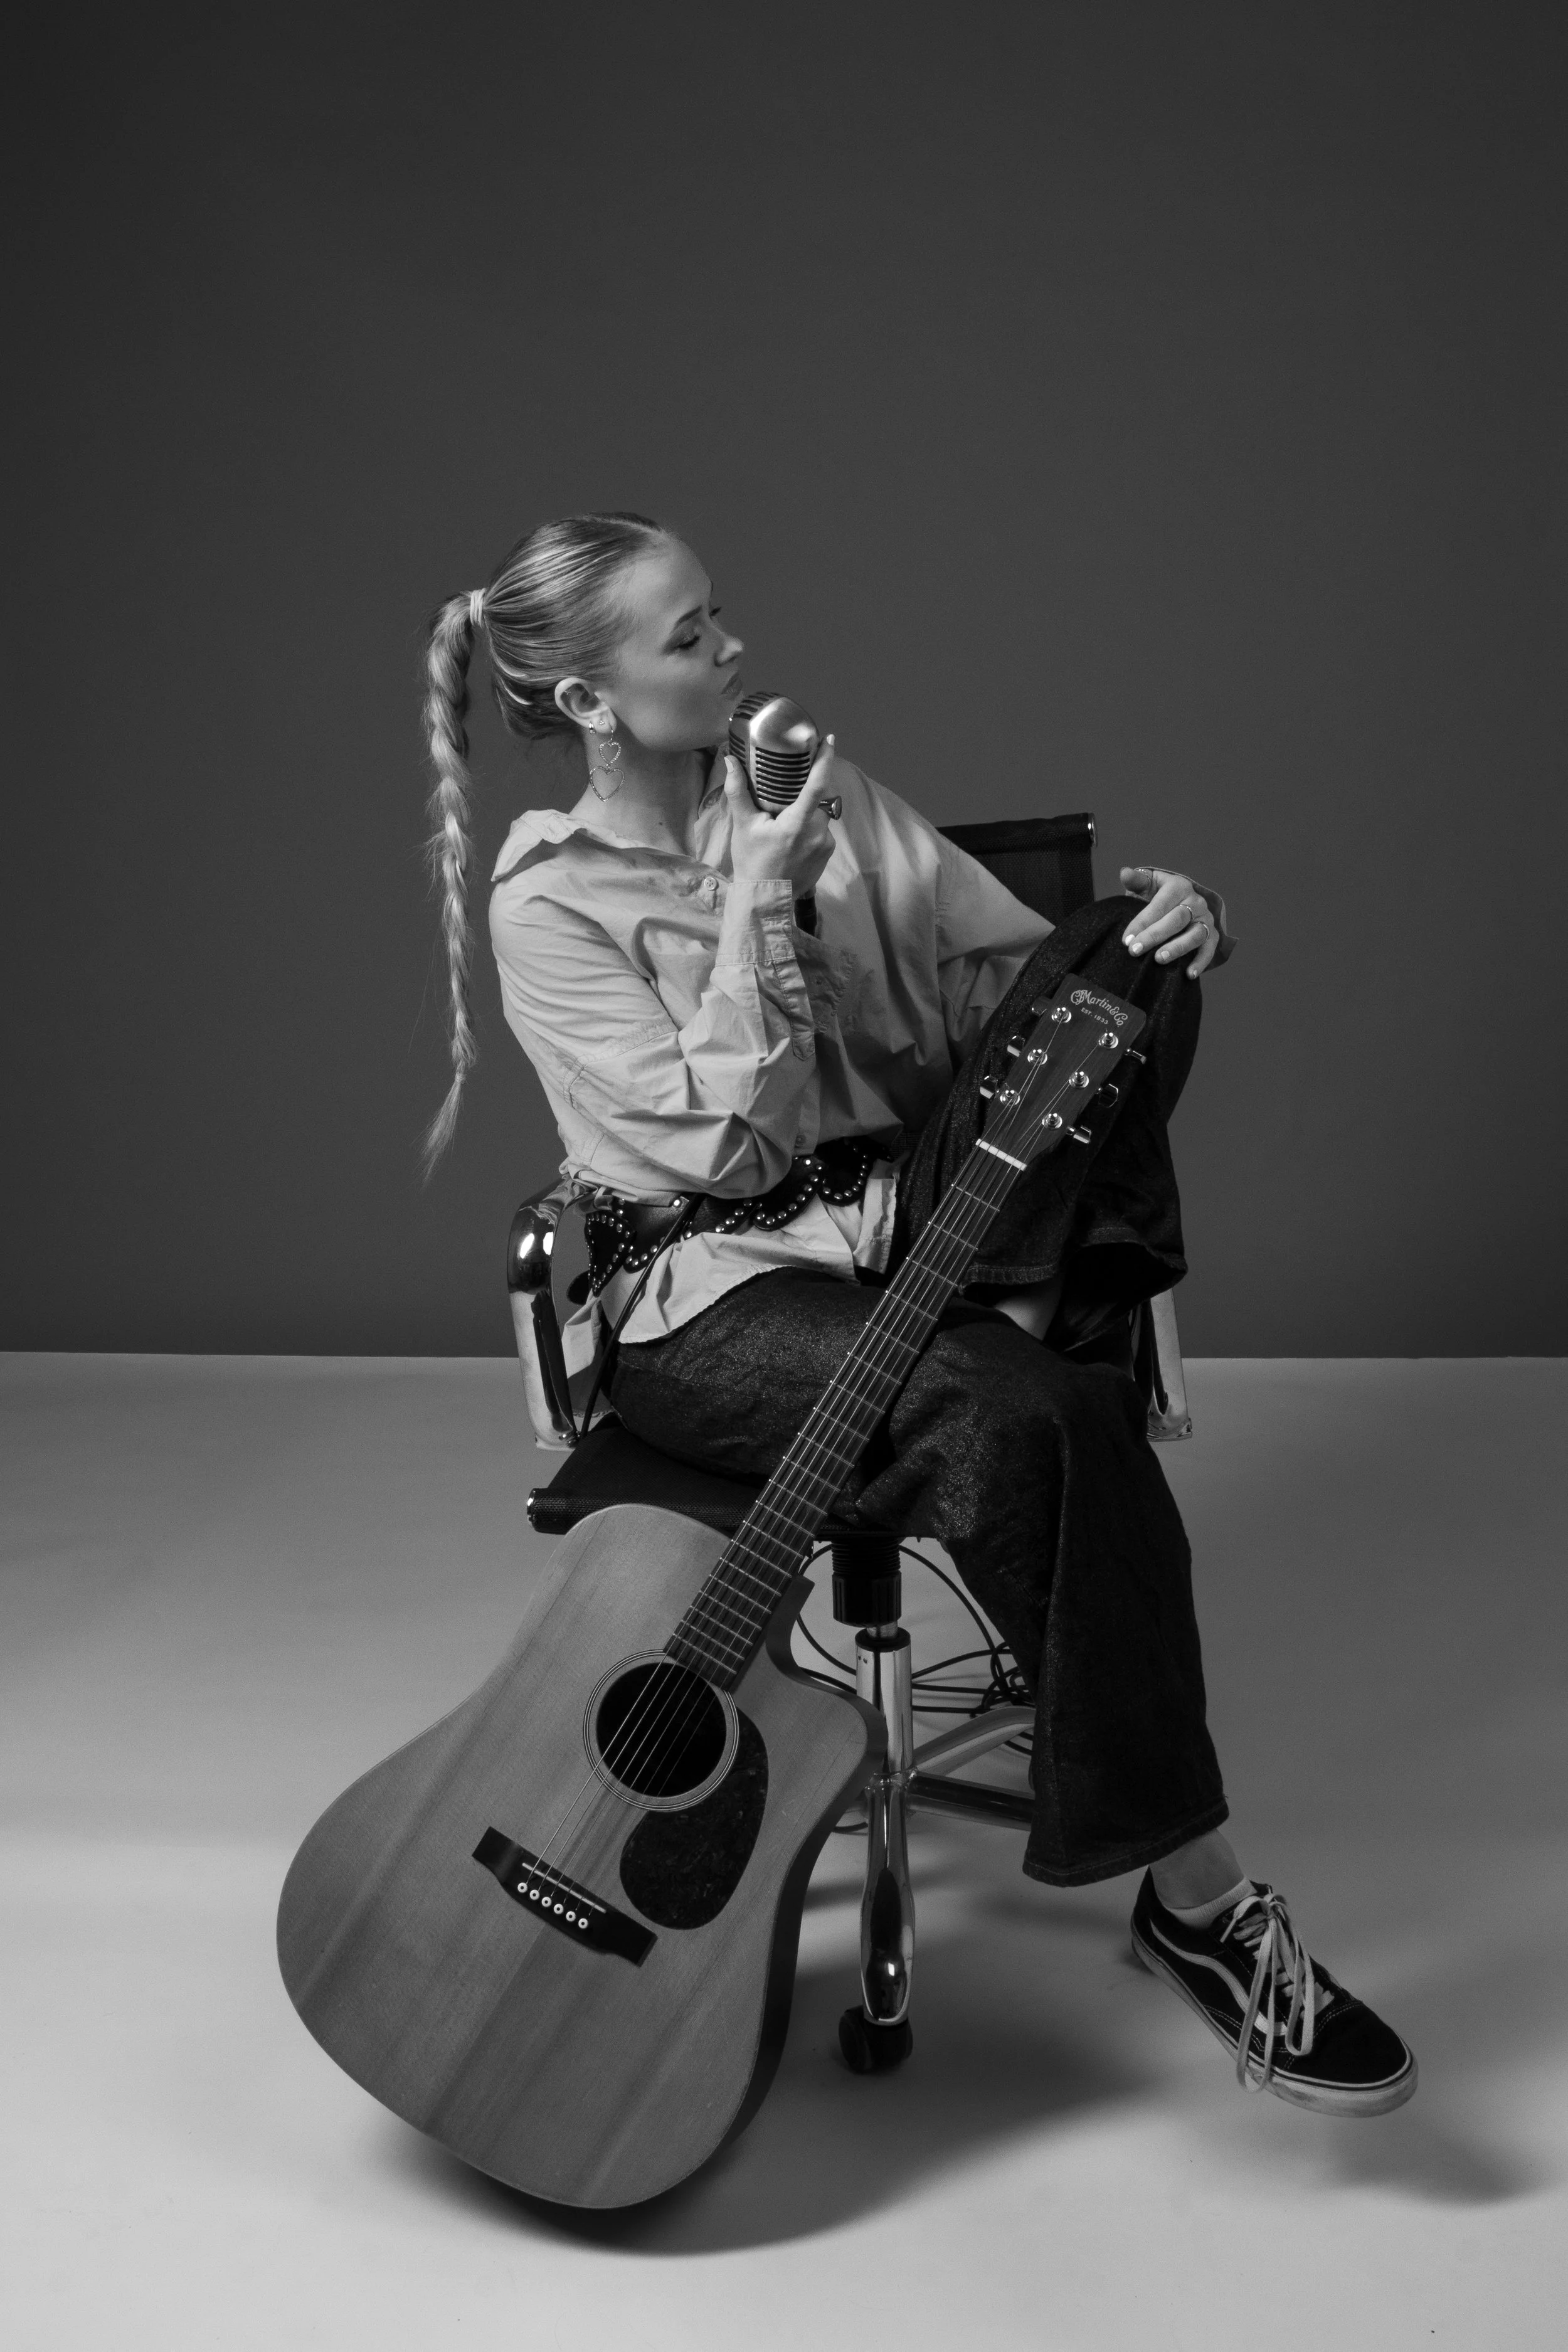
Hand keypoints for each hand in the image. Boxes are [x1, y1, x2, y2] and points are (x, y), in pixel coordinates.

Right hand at [725, 733, 840, 895]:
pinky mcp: (827, 854)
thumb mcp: (743, 826)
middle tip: (784, 798)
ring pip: (819, 815)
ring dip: (805, 813)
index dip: (824, 759)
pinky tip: (790, 841)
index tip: (829, 740)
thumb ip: (739, 791)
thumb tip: (730, 761)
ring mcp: (826, 845)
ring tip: (782, 824)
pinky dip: (808, 829)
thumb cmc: (752, 863)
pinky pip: (821, 832)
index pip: (817, 784)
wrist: (765, 901)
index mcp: (797, 823)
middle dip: (804, 793)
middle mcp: (818, 832)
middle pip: (818, 798)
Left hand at [1119, 866, 1222, 977]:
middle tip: (1135, 951)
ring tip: (1158, 960)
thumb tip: (1124, 872)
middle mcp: (1196, 901)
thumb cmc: (1157, 895)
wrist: (1180, 903)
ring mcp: (1206, 919)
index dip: (1142, 922)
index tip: (1126, 940)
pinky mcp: (1213, 935)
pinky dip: (1201, 962)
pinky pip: (1209, 949)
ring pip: (1195, 934)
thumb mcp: (1148, 885)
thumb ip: (1136, 880)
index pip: (1160, 905)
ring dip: (1177, 948)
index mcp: (1178, 886)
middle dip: (1155, 936)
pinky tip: (1188, 974)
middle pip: (1177, 919)